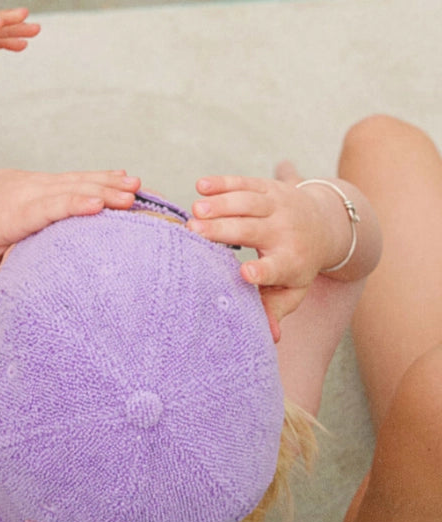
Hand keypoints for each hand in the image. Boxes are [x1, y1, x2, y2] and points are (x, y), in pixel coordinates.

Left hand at [0, 169, 139, 325]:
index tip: (96, 204)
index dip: (71, 205)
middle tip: (130, 200)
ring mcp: (41, 183)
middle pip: (69, 191)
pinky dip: (104, 176)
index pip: (45, 208)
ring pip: (78, 180)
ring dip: (109, 182)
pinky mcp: (50, 180)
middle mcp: (30, 194)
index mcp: (14, 215)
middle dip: (101, 193)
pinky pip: (80, 177)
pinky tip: (127, 177)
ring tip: (138, 186)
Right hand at [186, 163, 333, 340]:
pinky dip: (223, 182)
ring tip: (195, 210)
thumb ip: (275, 310)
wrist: (327, 224)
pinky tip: (201, 185)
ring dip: (221, 204)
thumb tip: (270, 339)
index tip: (245, 273)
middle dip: (224, 230)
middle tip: (194, 232)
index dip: (261, 271)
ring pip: (248, 202)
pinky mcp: (270, 187)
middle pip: (253, 230)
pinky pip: (245, 182)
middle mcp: (286, 232)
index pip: (275, 268)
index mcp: (291, 262)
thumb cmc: (298, 264)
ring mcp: (279, 206)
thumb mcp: (292, 289)